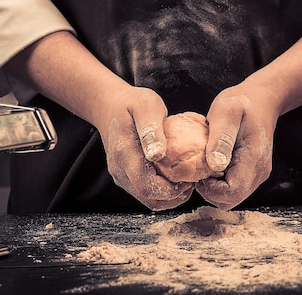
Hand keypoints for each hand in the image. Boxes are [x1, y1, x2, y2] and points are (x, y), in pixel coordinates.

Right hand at [100, 86, 193, 210]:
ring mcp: (121, 175)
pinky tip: (174, 177)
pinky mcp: (125, 176)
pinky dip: (161, 190)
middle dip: (174, 196)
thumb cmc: (131, 103)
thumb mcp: (146, 107)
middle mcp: (120, 170)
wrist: (109, 105)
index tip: (190, 180)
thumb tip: (158, 154)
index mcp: (125, 155)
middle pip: (149, 199)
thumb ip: (151, 130)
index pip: (148, 188)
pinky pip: (144, 191)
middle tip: (192, 181)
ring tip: (185, 180)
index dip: (172, 191)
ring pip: (147, 199)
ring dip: (169, 196)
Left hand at [195, 79, 277, 209]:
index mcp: (253, 160)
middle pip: (230, 200)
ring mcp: (256, 174)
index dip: (210, 188)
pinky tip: (212, 162)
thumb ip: (221, 138)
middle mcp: (258, 173)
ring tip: (205, 163)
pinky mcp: (251, 172)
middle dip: (210, 190)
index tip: (200, 169)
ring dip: (214, 186)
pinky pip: (233, 187)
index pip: (231, 193)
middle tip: (199, 167)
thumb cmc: (242, 102)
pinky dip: (219, 181)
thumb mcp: (226, 112)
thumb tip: (215, 165)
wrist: (261, 99)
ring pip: (231, 196)